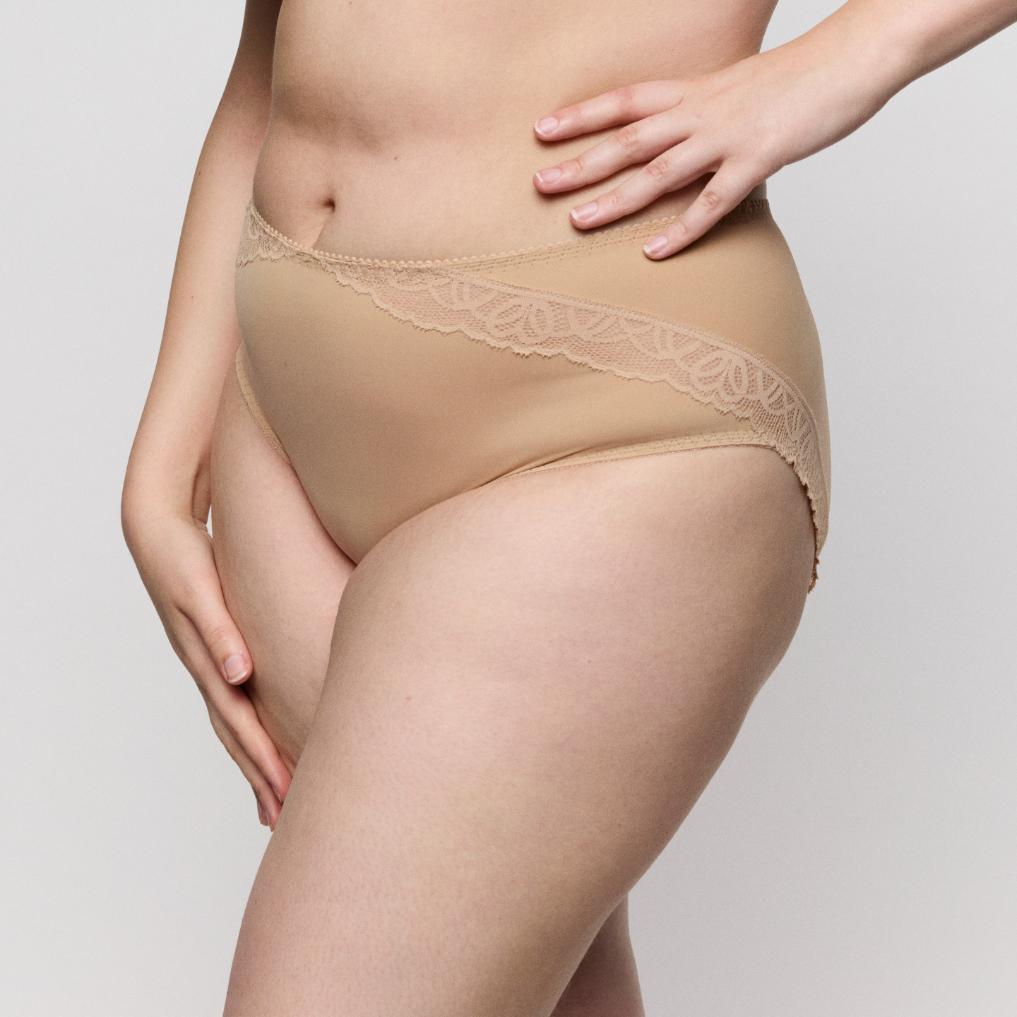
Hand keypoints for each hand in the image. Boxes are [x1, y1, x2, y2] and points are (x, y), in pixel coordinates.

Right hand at [122, 504, 291, 829]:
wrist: (158, 532)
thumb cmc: (181, 558)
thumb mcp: (199, 591)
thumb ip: (219, 632)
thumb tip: (238, 675)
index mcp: (207, 662)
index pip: (240, 723)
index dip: (263, 760)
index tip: (286, 794)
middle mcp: (209, 670)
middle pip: (236, 735)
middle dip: (260, 776)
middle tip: (284, 816)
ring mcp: (211, 664)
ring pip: (235, 724)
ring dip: (255, 761)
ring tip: (274, 797)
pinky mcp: (219, 649)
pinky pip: (238, 700)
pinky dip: (251, 728)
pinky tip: (265, 739)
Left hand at [532, 35, 895, 258]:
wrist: (852, 57)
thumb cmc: (799, 76)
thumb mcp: (739, 86)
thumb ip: (706, 111)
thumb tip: (685, 135)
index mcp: (696, 90)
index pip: (626, 100)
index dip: (583, 115)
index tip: (543, 130)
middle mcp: (702, 111)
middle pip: (629, 139)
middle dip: (581, 163)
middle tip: (539, 186)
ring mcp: (728, 136)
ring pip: (659, 172)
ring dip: (616, 199)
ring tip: (577, 223)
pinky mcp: (758, 160)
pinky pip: (713, 203)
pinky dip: (682, 230)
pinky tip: (654, 253)